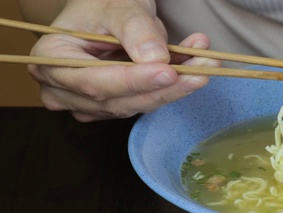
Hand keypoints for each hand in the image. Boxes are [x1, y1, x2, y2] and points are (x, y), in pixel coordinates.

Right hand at [27, 0, 218, 121]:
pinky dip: (175, 86)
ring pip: (137, 105)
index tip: (168, 72)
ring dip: (177, 87)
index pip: (94, 81)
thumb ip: (136, 30)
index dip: (133, 81)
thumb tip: (156, 58)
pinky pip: (146, 101)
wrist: (107, 10)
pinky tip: (197, 66)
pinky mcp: (113, 105)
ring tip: (206, 62)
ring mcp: (87, 103)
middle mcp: (63, 89)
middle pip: (118, 100)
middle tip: (203, 70)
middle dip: (165, 87)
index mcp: (49, 59)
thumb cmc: (103, 4)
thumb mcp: (119, 6)